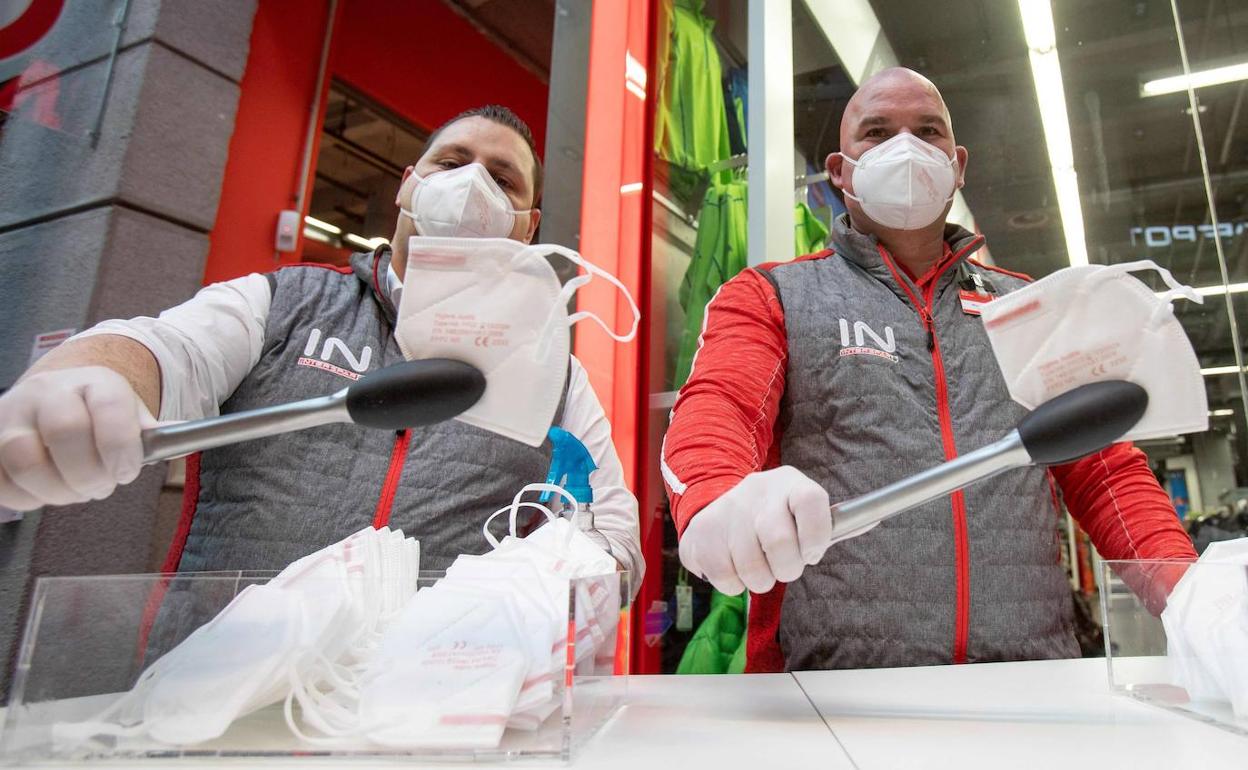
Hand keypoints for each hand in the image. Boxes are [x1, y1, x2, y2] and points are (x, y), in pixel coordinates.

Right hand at [0, 367, 152, 510]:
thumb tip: (181, 446)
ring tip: (74, 492)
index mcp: (95, 381)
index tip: (126, 472)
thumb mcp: (130, 414)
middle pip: (65, 431)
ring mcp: (11, 414)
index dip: (120, 446)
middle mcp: (49, 391)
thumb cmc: (98, 414)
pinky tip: (44, 493)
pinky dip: (24, 498)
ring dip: (56, 491)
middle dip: (89, 473)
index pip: (109, 407)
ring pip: (23, 459)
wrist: (55, 397)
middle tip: (101, 487)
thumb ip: (153, 434)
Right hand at [678, 466, 833, 594]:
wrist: (717, 505)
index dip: (816, 535)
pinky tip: (734, 566)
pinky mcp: (700, 532)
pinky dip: (734, 584)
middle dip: (787, 568)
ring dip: (760, 580)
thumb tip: (873, 521)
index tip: (811, 553)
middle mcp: (756, 490)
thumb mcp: (802, 512)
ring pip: (751, 568)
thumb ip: (831, 524)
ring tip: (758, 566)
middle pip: (779, 541)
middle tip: (784, 567)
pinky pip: (725, 577)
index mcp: (789, 483)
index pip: (810, 500)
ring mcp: (725, 510)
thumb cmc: (774, 518)